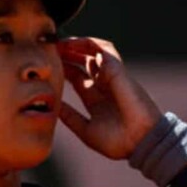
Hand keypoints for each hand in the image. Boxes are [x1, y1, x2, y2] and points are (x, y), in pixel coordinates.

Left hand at [58, 37, 161, 158]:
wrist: (140, 142)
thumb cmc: (117, 142)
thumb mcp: (86, 130)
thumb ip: (70, 117)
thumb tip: (53, 106)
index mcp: (96, 99)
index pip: (76, 78)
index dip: (62, 69)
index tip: (46, 66)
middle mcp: (104, 85)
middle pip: (83, 62)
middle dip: (66, 54)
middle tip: (49, 50)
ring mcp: (112, 77)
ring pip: (93, 52)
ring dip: (76, 45)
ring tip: (59, 43)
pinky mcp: (118, 71)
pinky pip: (104, 49)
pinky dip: (89, 43)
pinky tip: (72, 43)